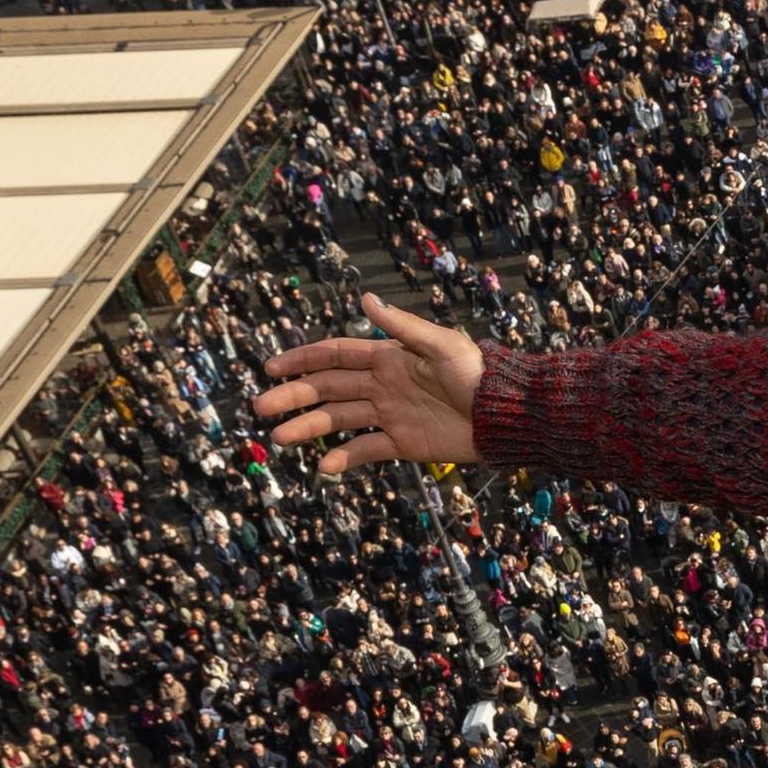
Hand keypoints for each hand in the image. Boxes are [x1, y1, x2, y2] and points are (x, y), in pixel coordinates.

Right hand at [253, 293, 486, 475]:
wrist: (506, 415)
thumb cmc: (479, 375)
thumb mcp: (441, 345)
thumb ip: (401, 326)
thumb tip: (364, 300)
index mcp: (388, 359)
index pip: (335, 356)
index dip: (303, 360)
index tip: (271, 368)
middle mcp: (383, 386)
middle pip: (329, 389)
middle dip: (294, 397)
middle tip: (261, 408)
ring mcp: (391, 416)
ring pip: (341, 421)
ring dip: (309, 428)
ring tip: (279, 439)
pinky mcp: (404, 444)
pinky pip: (368, 451)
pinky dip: (346, 459)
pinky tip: (324, 467)